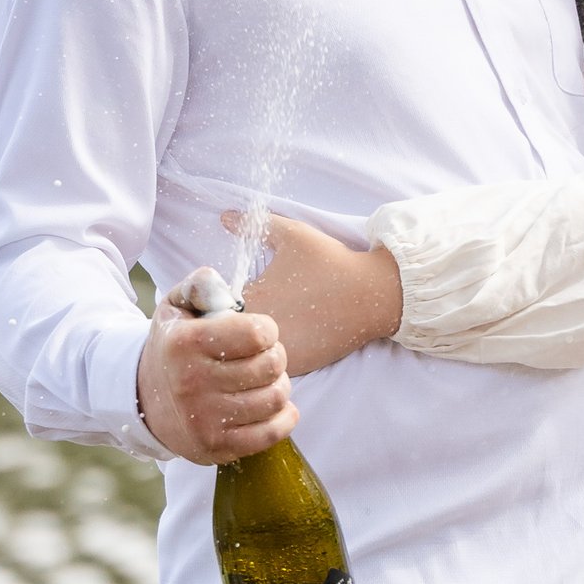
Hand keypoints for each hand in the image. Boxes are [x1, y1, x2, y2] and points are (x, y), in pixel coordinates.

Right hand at [136, 295, 295, 461]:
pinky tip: (273, 406)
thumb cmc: (174, 347)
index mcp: (186, 343)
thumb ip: (202, 285)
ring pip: (275, 399)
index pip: (258, 333)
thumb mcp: (177, 307)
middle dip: (275, 357)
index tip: (257, 333)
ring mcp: (204, 419)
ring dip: (278, 386)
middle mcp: (193, 382)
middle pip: (271, 366)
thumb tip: (224, 291)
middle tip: (262, 357)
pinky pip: (271, 433)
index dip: (266, 330)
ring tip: (263, 380)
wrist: (144, 400)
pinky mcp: (216, 446)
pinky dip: (284, 418)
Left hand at [230, 213, 404, 375]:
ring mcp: (277, 353)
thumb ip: (253, 225)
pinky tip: (280, 341)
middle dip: (226, 324)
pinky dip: (268, 358)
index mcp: (251, 297)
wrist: (373, 295)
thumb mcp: (291, 235)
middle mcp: (258, 331)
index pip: (210, 306)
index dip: (214, 300)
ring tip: (258, 330)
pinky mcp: (297, 367)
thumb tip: (223, 215)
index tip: (224, 295)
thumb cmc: (330, 262)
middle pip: (223, 335)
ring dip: (246, 346)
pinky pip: (268, 367)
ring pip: (245, 355)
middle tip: (240, 313)